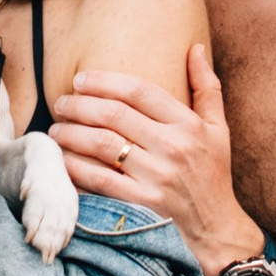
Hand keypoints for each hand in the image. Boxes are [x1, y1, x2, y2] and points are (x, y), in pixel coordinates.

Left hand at [55, 49, 262, 275]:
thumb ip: (206, 86)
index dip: (105, 81)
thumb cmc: (213, 174)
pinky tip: (63, 158)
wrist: (217, 228)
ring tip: (57, 128)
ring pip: (102, 145)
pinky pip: (100, 180)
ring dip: (73, 133)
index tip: (80, 79)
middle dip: (80, 105)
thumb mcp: (218, 128)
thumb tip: (195, 47)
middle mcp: (173, 147)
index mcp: (188, 125)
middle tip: (61, 102)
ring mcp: (157, 176)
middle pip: (115, 115)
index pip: (140, 91)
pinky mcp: (143, 202)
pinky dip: (77, 167)